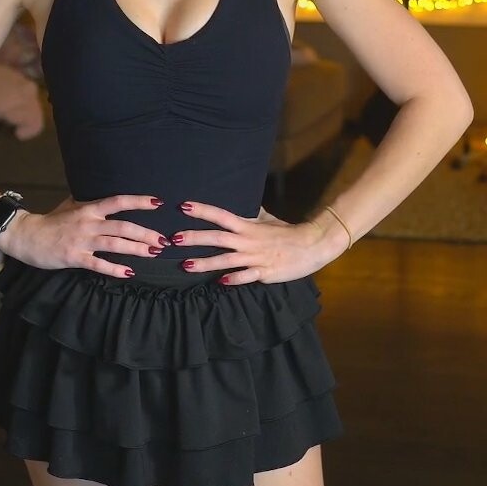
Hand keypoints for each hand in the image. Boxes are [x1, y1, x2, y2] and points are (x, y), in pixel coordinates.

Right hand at [0, 193, 168, 278]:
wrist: (26, 235)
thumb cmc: (50, 221)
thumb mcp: (70, 206)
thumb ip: (89, 203)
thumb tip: (107, 199)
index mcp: (88, 208)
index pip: (118, 201)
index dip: (139, 201)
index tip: (158, 203)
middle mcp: (88, 222)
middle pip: (123, 226)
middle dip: (145, 233)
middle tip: (163, 240)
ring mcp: (82, 240)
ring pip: (115, 244)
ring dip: (136, 249)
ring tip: (153, 252)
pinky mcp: (74, 257)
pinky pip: (99, 264)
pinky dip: (115, 269)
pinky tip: (129, 272)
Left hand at [171, 200, 342, 285]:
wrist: (312, 245)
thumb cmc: (288, 232)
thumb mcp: (268, 219)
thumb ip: (252, 214)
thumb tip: (243, 202)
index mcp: (248, 226)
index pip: (221, 215)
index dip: (202, 210)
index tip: (183, 206)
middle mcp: (248, 241)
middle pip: (217, 237)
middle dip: (195, 238)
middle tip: (174, 239)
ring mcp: (256, 258)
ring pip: (226, 260)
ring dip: (205, 263)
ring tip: (186, 265)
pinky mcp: (265, 273)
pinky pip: (245, 277)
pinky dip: (232, 279)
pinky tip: (218, 282)